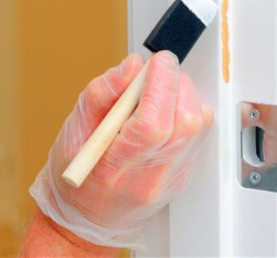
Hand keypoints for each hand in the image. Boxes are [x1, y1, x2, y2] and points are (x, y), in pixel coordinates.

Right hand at [29, 51, 213, 250]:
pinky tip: (166, 110)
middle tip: (157, 72)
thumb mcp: (74, 128)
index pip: (152, 123)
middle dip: (175, 84)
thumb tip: (131, 65)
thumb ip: (101, 92)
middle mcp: (150, 177)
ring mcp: (172, 178)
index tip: (156, 61)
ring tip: (158, 92)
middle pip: (184, 123)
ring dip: (184, 95)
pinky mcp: (186, 174)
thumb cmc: (78, 171)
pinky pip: (201, 134)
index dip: (160, 84)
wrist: (90, 215)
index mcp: (115, 167)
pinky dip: (188, 110)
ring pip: (199, 126)